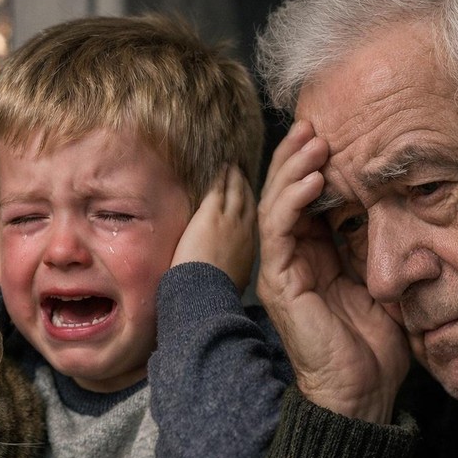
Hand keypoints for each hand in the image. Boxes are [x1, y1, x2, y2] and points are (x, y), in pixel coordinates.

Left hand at [172, 165, 255, 291]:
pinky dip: (220, 175)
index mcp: (249, 248)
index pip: (253, 219)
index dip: (251, 205)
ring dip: (234, 176)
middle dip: (246, 186)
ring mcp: (228, 219)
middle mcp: (244, 229)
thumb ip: (235, 267)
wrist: (204, 293)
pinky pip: (217, 188)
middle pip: (248, 201)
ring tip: (232, 164)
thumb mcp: (234, 280)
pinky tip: (220, 165)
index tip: (249, 195)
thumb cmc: (213, 292)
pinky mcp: (210, 214)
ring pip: (235, 190)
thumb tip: (233, 268)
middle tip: (243, 172)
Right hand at [256, 121, 409, 422]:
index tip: (336, 132)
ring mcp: (281, 269)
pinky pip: (278, 232)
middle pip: (285, 194)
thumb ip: (384, 244)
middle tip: (316, 123)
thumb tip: (406, 205)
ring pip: (275, 205)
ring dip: (292, 170)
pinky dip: (291, 200)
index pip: (307, 199)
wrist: (361, 393)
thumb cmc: (375, 344)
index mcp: (315, 255)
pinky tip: (311, 177)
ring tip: (313, 139)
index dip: (315, 165)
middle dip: (298, 156)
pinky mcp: (278, 283)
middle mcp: (293, 258)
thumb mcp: (387, 280)